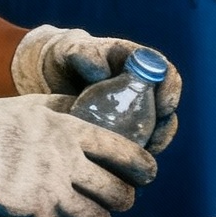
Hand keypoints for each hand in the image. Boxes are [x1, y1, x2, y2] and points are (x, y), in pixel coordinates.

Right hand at [0, 95, 154, 216]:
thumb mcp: (31, 105)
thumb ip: (60, 107)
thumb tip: (80, 106)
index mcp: (71, 131)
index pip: (122, 151)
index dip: (142, 165)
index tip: (148, 172)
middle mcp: (70, 161)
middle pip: (116, 188)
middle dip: (125, 197)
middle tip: (124, 198)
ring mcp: (55, 189)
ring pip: (97, 213)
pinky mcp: (37, 212)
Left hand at [10, 24, 181, 152]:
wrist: (44, 76)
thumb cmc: (62, 57)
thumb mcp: (69, 50)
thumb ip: (83, 54)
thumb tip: (101, 73)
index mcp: (136, 63)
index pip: (165, 74)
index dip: (170, 91)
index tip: (163, 107)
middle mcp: (140, 88)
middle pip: (165, 109)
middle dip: (165, 128)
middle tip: (153, 142)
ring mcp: (131, 111)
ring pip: (154, 131)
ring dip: (151, 147)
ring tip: (139, 157)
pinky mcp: (119, 130)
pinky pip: (134, 146)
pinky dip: (132, 157)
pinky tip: (121, 166)